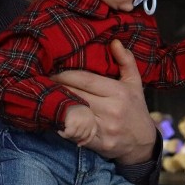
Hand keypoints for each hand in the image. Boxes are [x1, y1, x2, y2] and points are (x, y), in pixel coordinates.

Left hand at [51, 40, 154, 163]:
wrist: (142, 143)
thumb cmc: (135, 109)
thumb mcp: (134, 83)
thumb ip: (125, 61)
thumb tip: (114, 42)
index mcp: (119, 92)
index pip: (86, 80)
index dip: (65, 75)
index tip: (52, 71)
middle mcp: (111, 109)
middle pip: (76, 94)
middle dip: (57, 87)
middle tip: (42, 81)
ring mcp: (104, 128)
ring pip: (73, 112)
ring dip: (56, 104)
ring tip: (44, 96)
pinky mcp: (97, 143)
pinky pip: (74, 131)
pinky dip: (62, 124)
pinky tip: (53, 116)